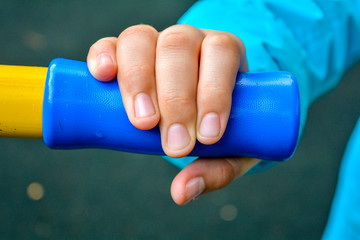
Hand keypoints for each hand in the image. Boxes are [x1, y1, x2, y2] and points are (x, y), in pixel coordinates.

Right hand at [87, 24, 259, 204]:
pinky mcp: (123, 52)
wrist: (199, 108)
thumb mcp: (230, 148)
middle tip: (174, 144)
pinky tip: (103, 74)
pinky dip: (103, 54)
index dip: (214, 91)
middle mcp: (189, 40)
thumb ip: (215, 169)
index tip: (207, 137)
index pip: (221, 53)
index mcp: (222, 53)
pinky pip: (110, 43)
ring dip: (139, 81)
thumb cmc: (220, 125)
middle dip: (176, 98)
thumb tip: (182, 193)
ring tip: (142, 122)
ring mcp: (154, 42)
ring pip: (142, 39)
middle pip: (178, 46)